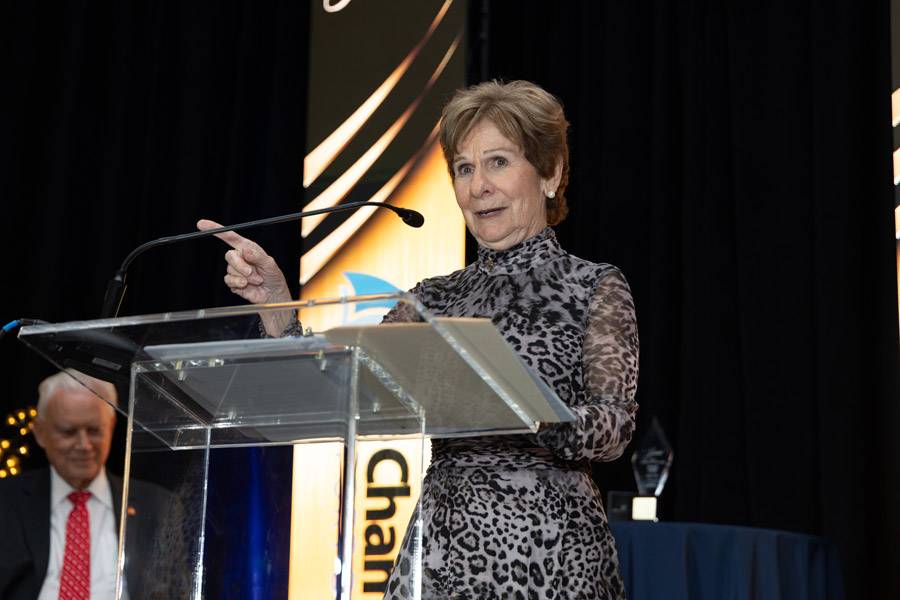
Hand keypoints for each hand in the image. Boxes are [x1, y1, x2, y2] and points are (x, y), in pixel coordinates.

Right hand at [197, 219, 294, 334]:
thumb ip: (258, 257)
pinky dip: (238, 283)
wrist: (272, 295)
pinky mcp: (233, 281)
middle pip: (229, 255)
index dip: (215, 229)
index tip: (202, 224)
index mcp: (248, 248)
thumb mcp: (270, 264)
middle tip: (251, 272)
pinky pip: (228, 280)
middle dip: (240, 265)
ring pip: (230, 269)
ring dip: (244, 276)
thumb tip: (246, 251)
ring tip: (256, 280)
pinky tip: (246, 285)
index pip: (229, 236)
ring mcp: (235, 269)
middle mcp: (240, 257)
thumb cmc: (273, 277)